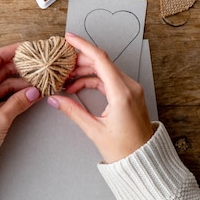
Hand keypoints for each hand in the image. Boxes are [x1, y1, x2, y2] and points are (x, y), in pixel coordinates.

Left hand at [0, 43, 41, 155]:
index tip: (28, 48)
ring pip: (4, 84)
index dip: (12, 51)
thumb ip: (18, 103)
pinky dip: (15, 94)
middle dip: (21, 68)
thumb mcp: (0, 120)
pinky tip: (29, 95)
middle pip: (1, 70)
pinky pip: (2, 95)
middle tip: (39, 67)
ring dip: (20, 83)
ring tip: (39, 83)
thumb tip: (33, 93)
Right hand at [47, 33, 152, 162]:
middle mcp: (129, 87)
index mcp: (122, 93)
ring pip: (105, 70)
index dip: (83, 46)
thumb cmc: (125, 150)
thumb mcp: (94, 130)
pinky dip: (93, 79)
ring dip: (85, 70)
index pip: (100, 59)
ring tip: (66, 77)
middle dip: (79, 60)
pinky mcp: (130, 95)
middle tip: (61, 63)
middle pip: (101, 62)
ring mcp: (131, 90)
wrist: (144, 161)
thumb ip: (73, 111)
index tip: (69, 38)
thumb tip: (55, 99)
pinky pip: (109, 79)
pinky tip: (78, 85)